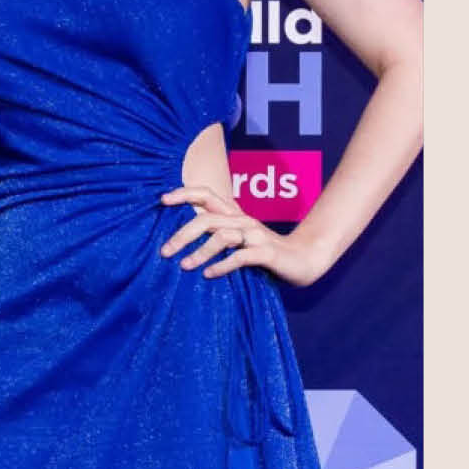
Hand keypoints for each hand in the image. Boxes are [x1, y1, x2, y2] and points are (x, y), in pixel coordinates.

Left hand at [158, 183, 326, 285]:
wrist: (306, 259)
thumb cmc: (265, 251)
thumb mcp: (237, 239)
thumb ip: (215, 235)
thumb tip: (179, 241)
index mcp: (234, 215)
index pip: (207, 195)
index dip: (185, 193)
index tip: (162, 200)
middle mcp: (243, 221)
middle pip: (207, 219)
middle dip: (182, 234)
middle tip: (165, 252)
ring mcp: (257, 236)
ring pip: (222, 237)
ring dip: (200, 252)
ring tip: (184, 266)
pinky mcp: (268, 253)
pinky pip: (241, 256)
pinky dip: (222, 265)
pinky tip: (209, 274)